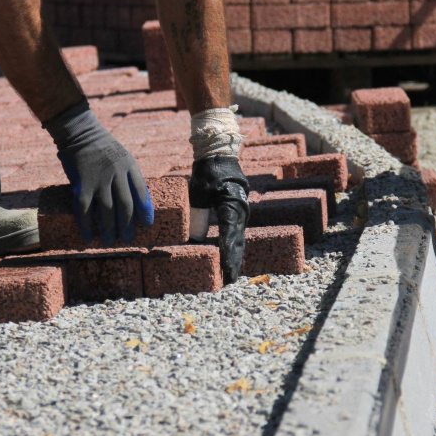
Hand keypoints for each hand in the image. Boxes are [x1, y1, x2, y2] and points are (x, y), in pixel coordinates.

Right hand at [44, 100, 154, 244]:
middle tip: (127, 239)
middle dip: (127, 226)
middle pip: (126, 206)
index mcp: (130, 166)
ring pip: (107, 211)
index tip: (147, 225)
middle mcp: (117, 173)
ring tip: (109, 241)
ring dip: (109, 229)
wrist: (80, 132)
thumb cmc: (102, 147)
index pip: (142, 192)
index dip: (145, 211)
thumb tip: (135, 201)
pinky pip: (85, 209)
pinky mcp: (83, 184)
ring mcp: (100, 179)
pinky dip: (87, 225)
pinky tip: (88, 236)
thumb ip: (128, 176)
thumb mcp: (122, 156)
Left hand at [189, 155, 249, 282]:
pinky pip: (235, 233)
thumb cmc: (209, 171)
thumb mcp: (198, 192)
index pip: (230, 237)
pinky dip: (231, 247)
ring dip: (233, 257)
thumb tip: (194, 238)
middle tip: (228, 281)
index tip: (226, 272)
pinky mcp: (237, 212)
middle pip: (237, 242)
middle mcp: (240, 211)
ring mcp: (241, 212)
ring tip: (228, 275)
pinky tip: (227, 258)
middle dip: (232, 262)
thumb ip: (196, 214)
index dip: (228, 256)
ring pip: (238, 239)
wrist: (221, 155)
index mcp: (232, 206)